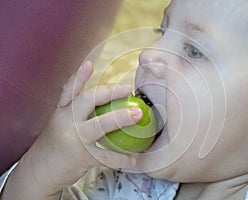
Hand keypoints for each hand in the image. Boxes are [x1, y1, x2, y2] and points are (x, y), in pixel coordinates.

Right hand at [2, 61, 140, 198]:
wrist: (38, 172)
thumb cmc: (55, 146)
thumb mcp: (60, 125)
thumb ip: (76, 114)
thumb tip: (103, 105)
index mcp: (60, 112)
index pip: (69, 90)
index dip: (79, 76)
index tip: (90, 64)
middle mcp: (65, 122)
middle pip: (88, 101)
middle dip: (109, 92)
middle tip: (127, 88)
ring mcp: (73, 139)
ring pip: (101, 125)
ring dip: (121, 118)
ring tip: (138, 114)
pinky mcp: (81, 157)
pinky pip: (106, 156)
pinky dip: (121, 158)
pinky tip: (133, 158)